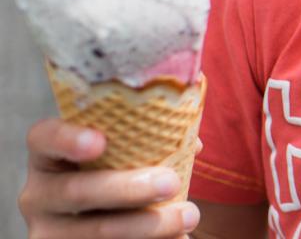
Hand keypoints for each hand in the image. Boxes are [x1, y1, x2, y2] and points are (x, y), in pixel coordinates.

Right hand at [19, 118, 200, 237]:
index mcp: (49, 157)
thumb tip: (193, 144)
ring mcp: (48, 231)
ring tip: (189, 216)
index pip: (44, 138)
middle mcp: (39, 195)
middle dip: (127, 189)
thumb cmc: (119, 175)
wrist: (105, 219)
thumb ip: (148, 141)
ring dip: (148, 226)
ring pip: (95, 231)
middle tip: (171, 182)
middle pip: (75, 191)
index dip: (66, 138)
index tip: (100, 141)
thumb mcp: (122, 157)